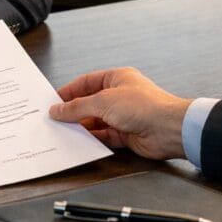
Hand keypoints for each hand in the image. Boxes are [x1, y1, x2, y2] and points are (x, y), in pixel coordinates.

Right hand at [48, 67, 192, 160]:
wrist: (168, 129)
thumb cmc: (143, 106)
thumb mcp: (103, 101)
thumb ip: (78, 107)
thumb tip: (58, 109)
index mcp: (117, 78)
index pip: (87, 83)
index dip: (69, 92)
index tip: (53, 102)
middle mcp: (120, 96)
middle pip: (90, 103)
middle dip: (74, 112)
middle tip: (54, 120)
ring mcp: (123, 116)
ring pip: (96, 122)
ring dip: (82, 127)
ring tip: (62, 133)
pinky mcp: (126, 134)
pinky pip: (104, 136)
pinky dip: (93, 139)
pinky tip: (79, 143)